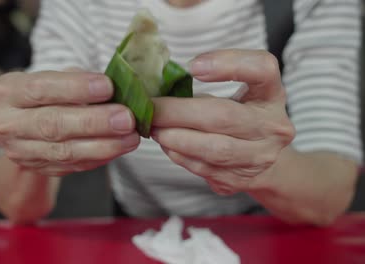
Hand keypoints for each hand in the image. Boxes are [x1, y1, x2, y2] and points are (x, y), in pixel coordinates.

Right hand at [0, 71, 139, 176]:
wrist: (23, 125)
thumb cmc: (46, 94)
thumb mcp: (53, 78)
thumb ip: (77, 81)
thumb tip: (115, 88)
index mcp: (7, 91)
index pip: (40, 89)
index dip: (75, 88)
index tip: (107, 86)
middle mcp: (6, 124)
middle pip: (52, 124)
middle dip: (93, 122)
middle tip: (126, 118)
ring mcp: (20, 151)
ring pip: (64, 151)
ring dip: (103, 145)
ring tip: (130, 136)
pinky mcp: (38, 169)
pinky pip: (72, 165)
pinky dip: (100, 157)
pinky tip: (120, 148)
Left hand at [151, 50, 294, 194]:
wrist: (259, 157)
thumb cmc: (238, 115)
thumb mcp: (235, 90)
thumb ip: (207, 82)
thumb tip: (159, 83)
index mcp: (271, 93)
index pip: (262, 69)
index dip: (228, 64)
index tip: (192, 67)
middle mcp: (273, 125)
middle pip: (224, 115)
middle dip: (179, 112)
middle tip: (152, 107)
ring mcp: (261, 156)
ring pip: (214, 148)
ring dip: (176, 138)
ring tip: (154, 128)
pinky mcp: (242, 179)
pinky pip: (205, 168)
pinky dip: (180, 155)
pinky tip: (167, 144)